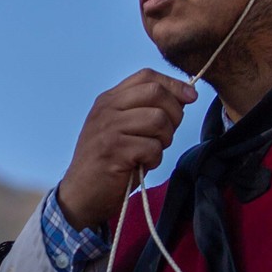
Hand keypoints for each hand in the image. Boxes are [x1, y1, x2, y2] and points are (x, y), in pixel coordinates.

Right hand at [57, 69, 197, 229]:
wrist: (81, 194)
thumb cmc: (109, 163)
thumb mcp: (121, 128)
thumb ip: (144, 110)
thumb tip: (184, 97)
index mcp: (108, 100)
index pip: (146, 76)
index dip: (174, 84)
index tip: (190, 97)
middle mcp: (106, 109)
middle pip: (155, 93)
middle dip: (174, 113)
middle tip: (167, 134)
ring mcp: (108, 128)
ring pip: (158, 119)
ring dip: (164, 139)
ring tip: (152, 151)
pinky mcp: (113, 150)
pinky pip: (152, 147)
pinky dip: (154, 159)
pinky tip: (142, 165)